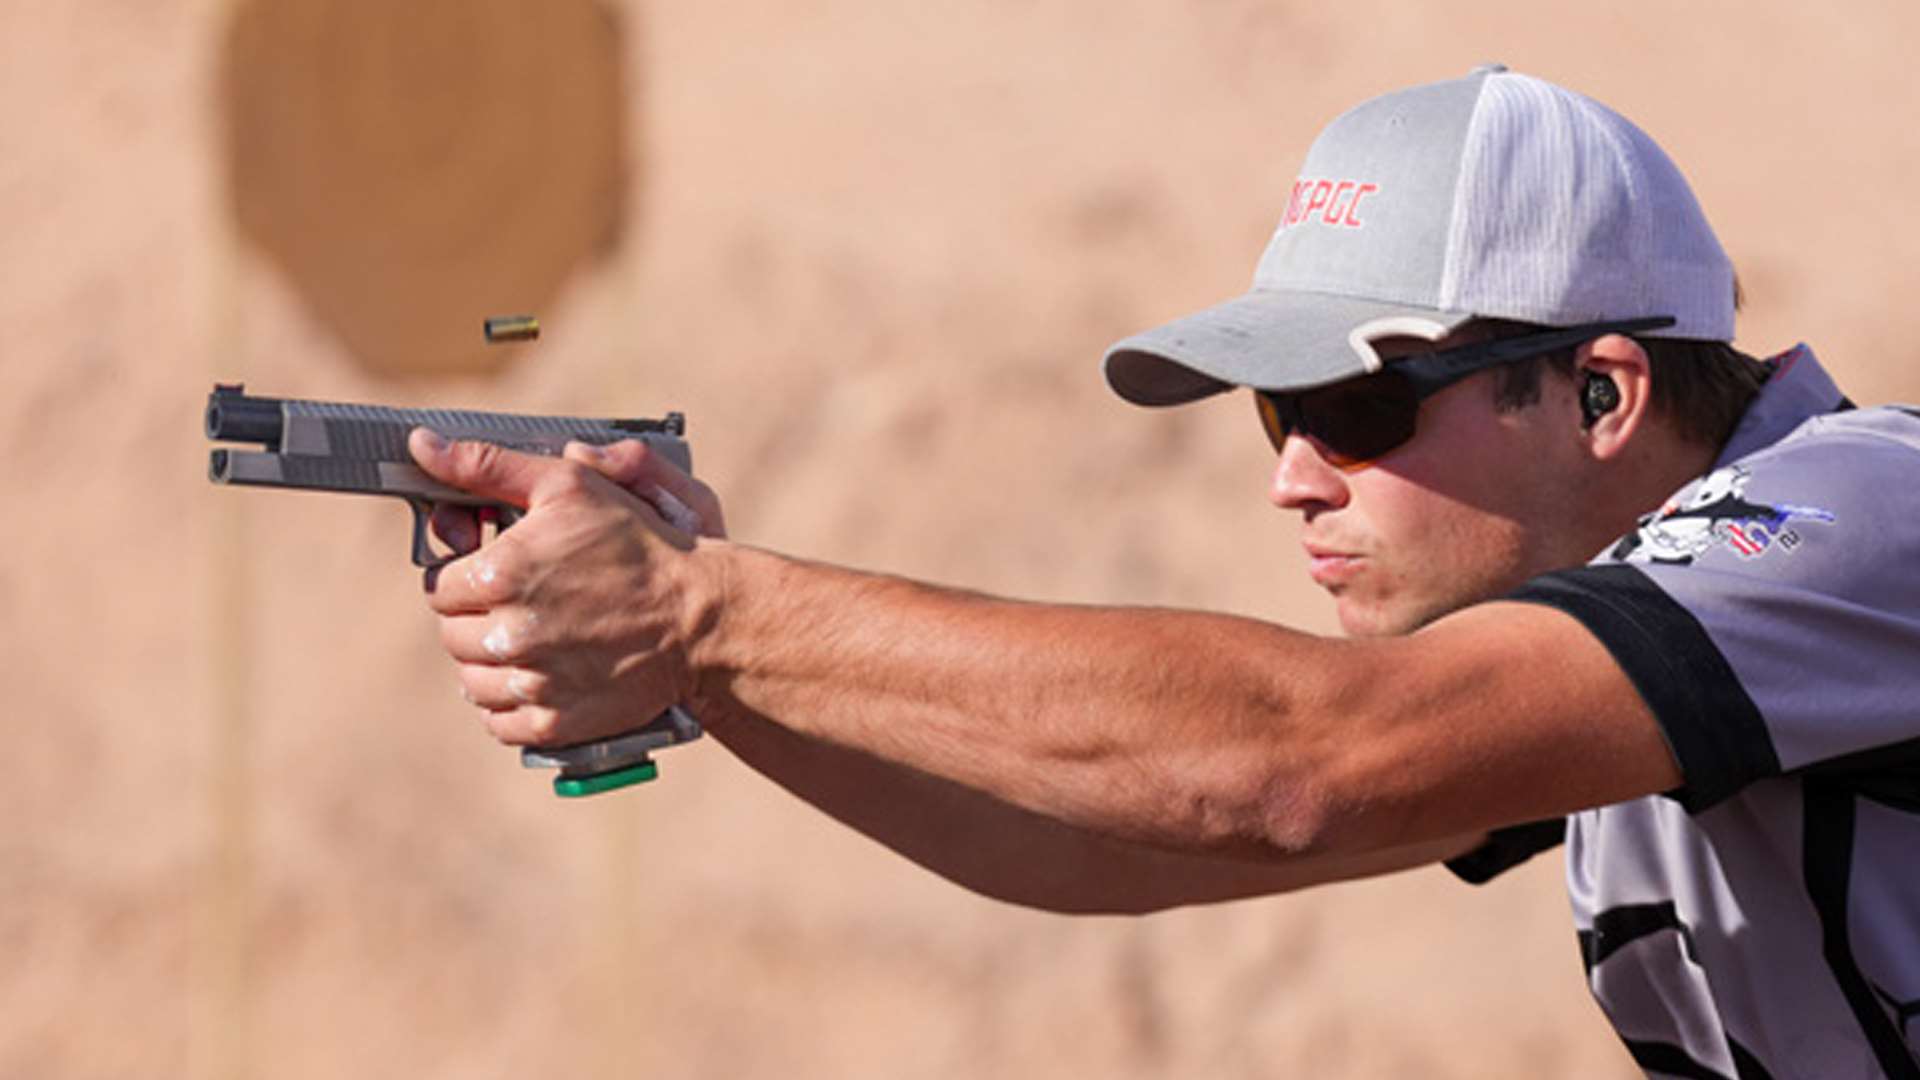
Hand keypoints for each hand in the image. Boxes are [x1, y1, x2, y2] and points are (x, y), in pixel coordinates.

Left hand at [410, 429, 724, 747]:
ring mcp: (533, 683)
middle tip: (521, 604)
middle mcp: (510, 633)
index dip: (467, 576)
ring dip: (491, 663)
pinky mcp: (554, 723)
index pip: (440, 586)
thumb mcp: (568, 484)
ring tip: (532, 641)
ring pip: (471, 681)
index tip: (499, 574)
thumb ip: (486, 466)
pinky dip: (511, 706)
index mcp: (501, 574)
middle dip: (477, 617)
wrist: (701, 618)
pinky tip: (541, 678)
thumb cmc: (640, 544)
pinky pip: (499, 723)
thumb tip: (423, 445)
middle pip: (452, 634)